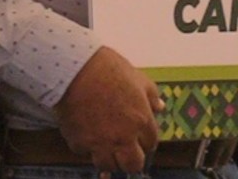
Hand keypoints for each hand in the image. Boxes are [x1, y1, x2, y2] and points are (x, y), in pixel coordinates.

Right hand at [54, 47, 164, 173]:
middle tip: (129, 152)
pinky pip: (87, 154)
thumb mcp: (140, 79)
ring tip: (110, 148)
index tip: (143, 138)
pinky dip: (89, 149)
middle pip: (133, 165)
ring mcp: (100, 144)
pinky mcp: (79, 144)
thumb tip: (160, 107)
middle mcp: (123, 137)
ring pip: (109, 166)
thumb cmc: (110, 71)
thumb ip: (152, 97)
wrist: (77, 72)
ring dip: (111, 159)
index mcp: (141, 121)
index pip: (151, 144)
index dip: (147, 141)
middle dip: (133, 160)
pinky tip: (90, 136)